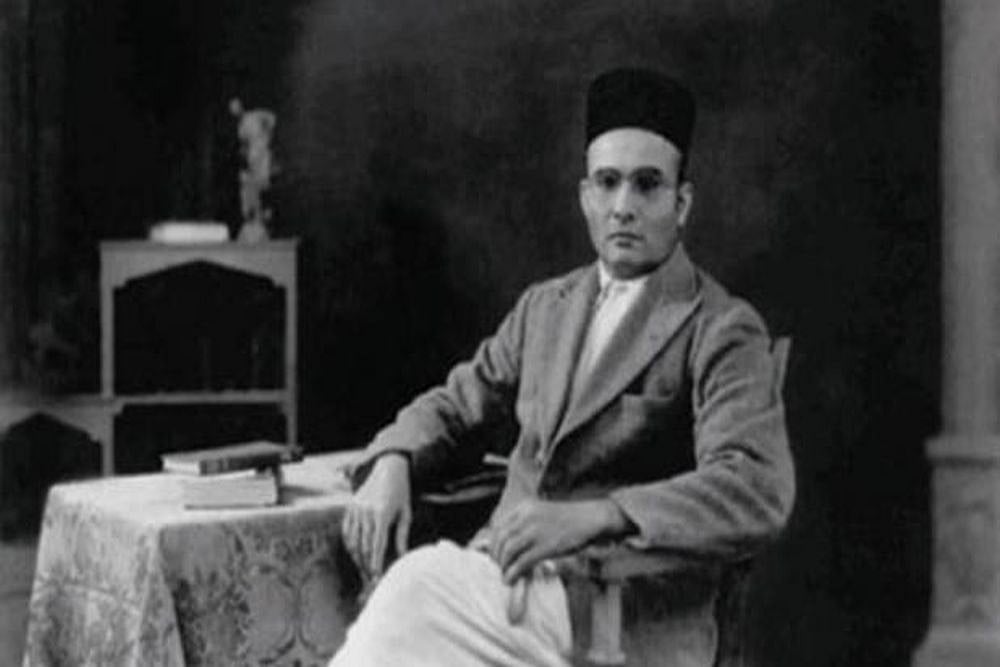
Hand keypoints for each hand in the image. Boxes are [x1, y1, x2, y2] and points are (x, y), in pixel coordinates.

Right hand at [341, 453, 411, 579]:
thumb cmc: (400, 493)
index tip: (377, 576)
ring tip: (363, 569)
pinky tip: (355, 553)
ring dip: (357, 557)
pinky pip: (346, 530)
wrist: (388, 469)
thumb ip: (402, 535)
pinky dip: (349, 543)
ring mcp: (356, 509)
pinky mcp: (350, 507)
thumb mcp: (406, 513)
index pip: (377, 544)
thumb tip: (403, 556)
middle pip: (363, 545)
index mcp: (381, 513)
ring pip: (353, 540)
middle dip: (366, 564)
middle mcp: (366, 511)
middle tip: (369, 578)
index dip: (376, 562)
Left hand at [489, 498, 631, 583]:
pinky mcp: (545, 546)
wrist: (590, 518)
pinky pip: (521, 562)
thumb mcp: (541, 514)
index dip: (493, 544)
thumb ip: (524, 525)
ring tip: (505, 575)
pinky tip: (511, 579)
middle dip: (496, 556)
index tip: (495, 554)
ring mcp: (535, 532)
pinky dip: (513, 573)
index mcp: (524, 508)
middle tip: (499, 567)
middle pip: (500, 539)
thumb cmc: (567, 519)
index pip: (498, 527)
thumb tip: (508, 545)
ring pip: (508, 551)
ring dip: (503, 566)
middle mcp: (526, 517)